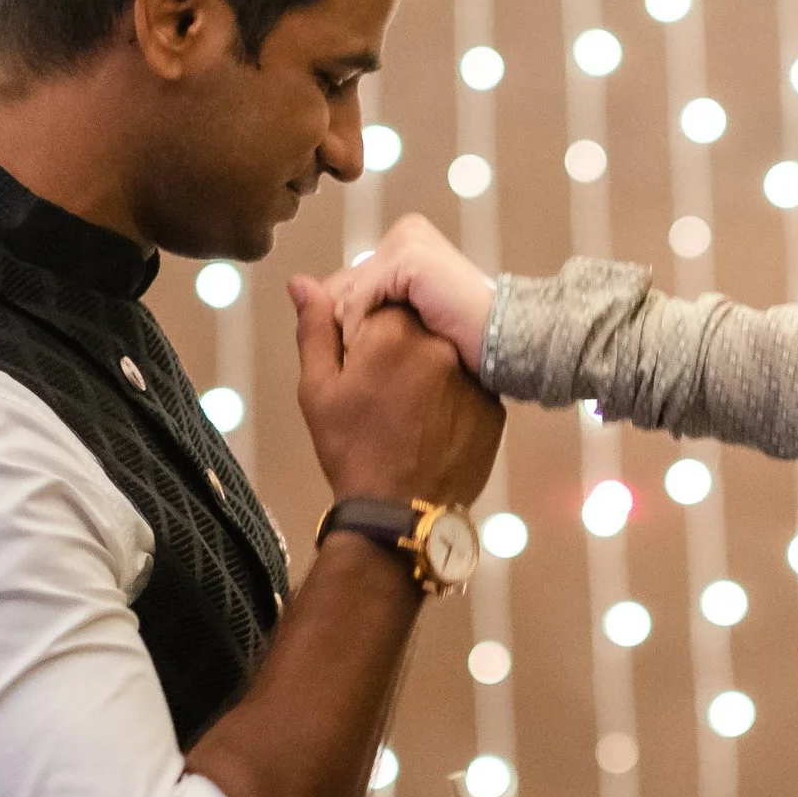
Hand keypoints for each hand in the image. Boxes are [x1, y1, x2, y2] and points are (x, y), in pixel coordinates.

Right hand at [292, 277, 502, 504]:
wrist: (399, 515)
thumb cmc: (351, 450)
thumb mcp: (318, 390)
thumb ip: (315, 329)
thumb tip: (302, 281)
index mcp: (393, 331)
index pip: (378, 300)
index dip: (362, 331)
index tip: (357, 364)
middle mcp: (440, 343)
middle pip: (415, 322)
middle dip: (395, 344)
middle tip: (381, 389)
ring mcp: (473, 374)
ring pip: (444, 351)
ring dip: (425, 366)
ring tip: (405, 408)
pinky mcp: (494, 404)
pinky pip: (468, 381)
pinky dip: (449, 392)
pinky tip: (429, 421)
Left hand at [326, 214, 496, 373]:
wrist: (509, 342)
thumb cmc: (464, 341)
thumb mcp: (403, 319)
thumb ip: (360, 305)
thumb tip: (296, 283)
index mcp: (408, 240)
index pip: (348, 281)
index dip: (343, 324)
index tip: (350, 360)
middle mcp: (407, 232)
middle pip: (342, 285)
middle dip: (340, 327)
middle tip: (350, 366)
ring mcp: (409, 242)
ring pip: (346, 294)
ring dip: (349, 334)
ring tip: (359, 368)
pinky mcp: (410, 260)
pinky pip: (359, 300)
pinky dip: (358, 331)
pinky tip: (369, 360)